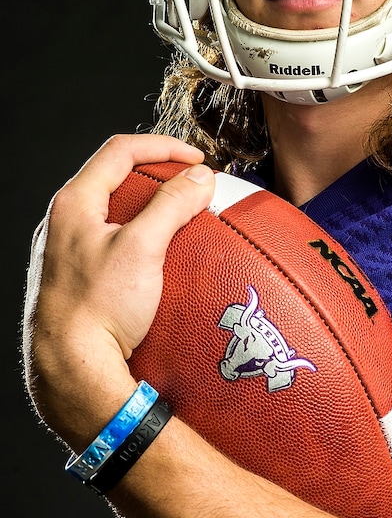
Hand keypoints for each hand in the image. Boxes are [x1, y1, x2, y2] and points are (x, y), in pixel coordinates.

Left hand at [22, 134, 215, 449]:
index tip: (197, 160)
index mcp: (73, 203)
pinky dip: (144, 241)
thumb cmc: (96, 310)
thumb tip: (200, 177)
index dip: (163, 146)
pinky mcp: (79, 281)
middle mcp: (64, 223)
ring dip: (153, 209)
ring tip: (185, 219)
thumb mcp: (142, 249)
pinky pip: (115, 246)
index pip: (120, 150)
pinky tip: (167, 263)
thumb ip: (172, 205)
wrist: (71, 371)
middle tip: (192, 184)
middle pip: (116, 178)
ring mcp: (69, 253)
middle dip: (159, 175)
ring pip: (115, 213)